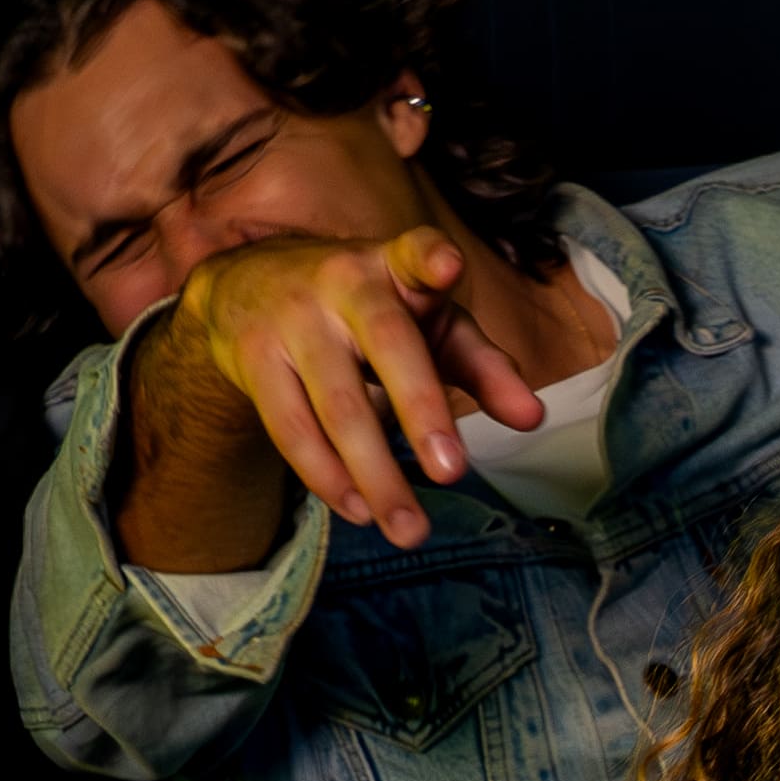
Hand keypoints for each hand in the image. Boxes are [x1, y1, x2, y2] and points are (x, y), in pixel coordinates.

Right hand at [161, 224, 556, 554]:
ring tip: (408, 528)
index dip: (431, 258)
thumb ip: (483, 367)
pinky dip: (327, 477)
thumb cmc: (367, 309)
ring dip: (374, 473)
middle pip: (387, 346)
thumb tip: (533, 417)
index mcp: (395, 266)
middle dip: (421, 410)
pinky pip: (292, 429)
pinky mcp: (253, 360)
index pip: (415, 252)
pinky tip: (359, 510)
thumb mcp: (428, 323)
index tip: (449, 265)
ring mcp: (293, 321)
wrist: (246, 283)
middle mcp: (343, 284)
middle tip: (452, 473)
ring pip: (336, 405)